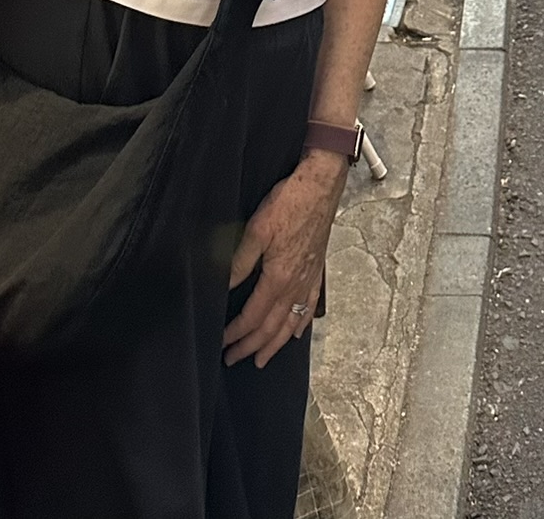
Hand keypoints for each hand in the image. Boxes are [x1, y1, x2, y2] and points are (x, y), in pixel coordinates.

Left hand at [222, 154, 344, 367]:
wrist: (321, 185)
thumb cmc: (290, 202)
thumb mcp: (257, 229)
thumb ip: (240, 261)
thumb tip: (224, 286)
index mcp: (278, 277)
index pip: (253, 316)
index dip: (236, 334)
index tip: (223, 344)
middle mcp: (295, 284)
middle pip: (272, 327)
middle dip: (252, 347)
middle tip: (235, 359)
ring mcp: (309, 279)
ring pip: (291, 322)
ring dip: (275, 344)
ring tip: (263, 359)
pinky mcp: (317, 269)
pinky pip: (310, 305)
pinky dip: (302, 323)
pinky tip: (297, 332)